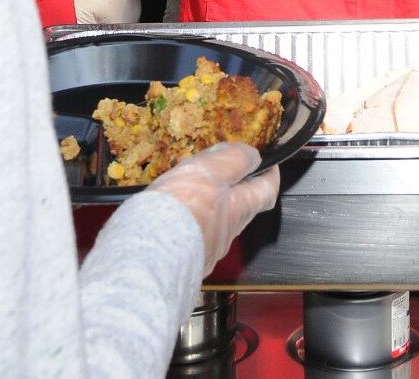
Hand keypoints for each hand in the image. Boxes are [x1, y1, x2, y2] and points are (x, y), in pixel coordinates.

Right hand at [148, 142, 279, 276]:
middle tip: (212, 171)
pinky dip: (186, 221)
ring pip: (214, 221)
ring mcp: (206, 251)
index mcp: (239, 208)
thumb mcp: (210, 170)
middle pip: (239, 207)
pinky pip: (192, 237)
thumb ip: (234, 160)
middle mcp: (228, 233)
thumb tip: (253, 156)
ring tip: (181, 186)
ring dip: (205, 203)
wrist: (148, 255)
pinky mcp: (184, 262)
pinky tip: (168, 213)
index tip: (268, 166)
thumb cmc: (180, 209)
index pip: (267, 191)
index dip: (270, 176)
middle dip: (230, 187)